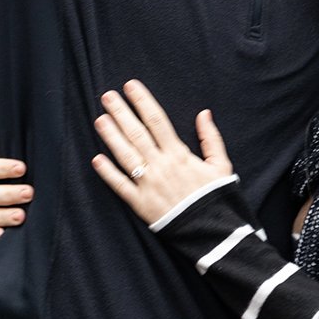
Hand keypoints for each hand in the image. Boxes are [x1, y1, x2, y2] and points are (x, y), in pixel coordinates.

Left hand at [89, 80, 232, 226]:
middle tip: (106, 95)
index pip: (156, 120)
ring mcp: (149, 184)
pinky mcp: (141, 204)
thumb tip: (204, 113)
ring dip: (111, 136)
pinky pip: (121, 186)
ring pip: (126, 155)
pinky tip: (96, 159)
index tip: (130, 86)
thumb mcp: (221, 166)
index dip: (142, 101)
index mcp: (179, 154)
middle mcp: (161, 166)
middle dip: (121, 112)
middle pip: (137, 133)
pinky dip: (108, 173)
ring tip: (99, 119)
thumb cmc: (216, 197)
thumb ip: (211, 138)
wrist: (214, 233)